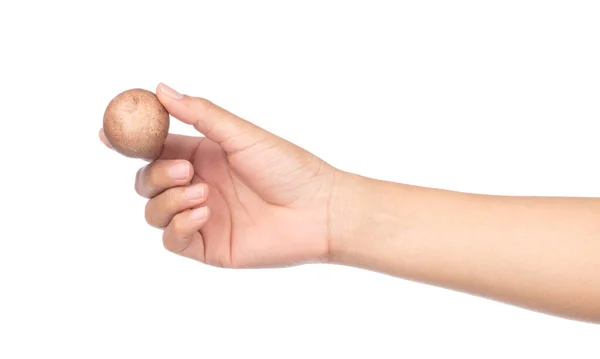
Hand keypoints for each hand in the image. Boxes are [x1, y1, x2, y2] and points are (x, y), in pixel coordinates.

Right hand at [99, 83, 336, 267]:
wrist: (318, 210)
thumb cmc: (288, 167)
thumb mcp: (241, 134)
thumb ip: (201, 113)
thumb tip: (161, 89)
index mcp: (203, 156)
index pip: (156, 149)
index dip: (132, 143)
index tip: (108, 134)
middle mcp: (198, 185)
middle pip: (147, 182)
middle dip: (155, 175)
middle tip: (185, 170)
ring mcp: (201, 216)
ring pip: (153, 212)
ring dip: (168, 200)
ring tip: (203, 194)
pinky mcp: (208, 245)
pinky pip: (172, 239)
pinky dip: (179, 225)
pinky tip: (205, 213)